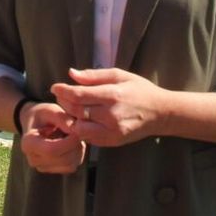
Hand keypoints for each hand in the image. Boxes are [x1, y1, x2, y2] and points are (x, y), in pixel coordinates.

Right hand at [18, 102, 86, 173]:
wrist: (35, 124)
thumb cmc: (42, 115)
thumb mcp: (49, 110)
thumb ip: (61, 117)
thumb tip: (76, 128)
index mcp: (28, 143)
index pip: (52, 150)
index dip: (69, 142)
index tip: (77, 129)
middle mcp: (33, 159)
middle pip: (63, 159)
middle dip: (76, 145)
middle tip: (77, 131)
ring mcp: (42, 167)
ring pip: (70, 165)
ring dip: (78, 150)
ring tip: (72, 136)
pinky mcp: (52, 170)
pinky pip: (71, 167)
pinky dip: (77, 156)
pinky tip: (71, 144)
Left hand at [51, 67, 166, 147]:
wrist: (161, 113)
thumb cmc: (140, 90)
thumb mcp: (120, 75)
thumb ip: (94, 75)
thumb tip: (71, 73)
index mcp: (113, 95)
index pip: (78, 95)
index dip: (63, 91)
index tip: (55, 87)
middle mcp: (111, 115)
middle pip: (76, 111)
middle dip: (64, 103)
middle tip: (61, 96)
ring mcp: (112, 131)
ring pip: (79, 127)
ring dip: (71, 118)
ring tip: (71, 108)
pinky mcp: (113, 141)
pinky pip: (88, 137)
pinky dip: (81, 128)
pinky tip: (83, 119)